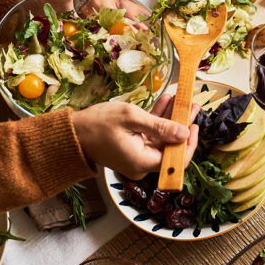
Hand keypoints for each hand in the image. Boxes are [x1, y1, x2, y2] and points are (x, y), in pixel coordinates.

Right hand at [71, 95, 199, 179]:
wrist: (70, 133)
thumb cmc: (96, 124)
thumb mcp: (131, 119)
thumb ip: (160, 126)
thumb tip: (184, 133)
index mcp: (143, 162)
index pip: (177, 160)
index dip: (189, 143)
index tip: (194, 124)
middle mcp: (143, 164)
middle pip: (171, 147)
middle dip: (182, 125)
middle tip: (191, 105)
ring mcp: (138, 157)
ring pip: (162, 138)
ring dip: (171, 119)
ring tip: (182, 100)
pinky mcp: (133, 149)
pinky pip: (151, 136)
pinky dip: (157, 121)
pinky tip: (166, 103)